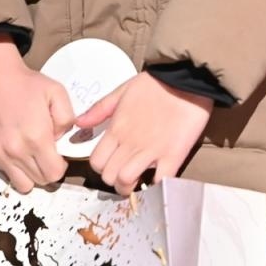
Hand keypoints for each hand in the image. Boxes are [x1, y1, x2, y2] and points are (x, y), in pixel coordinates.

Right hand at [0, 36, 74, 192]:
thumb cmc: (27, 84)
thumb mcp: (58, 93)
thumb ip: (67, 119)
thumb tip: (61, 140)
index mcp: (37, 137)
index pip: (54, 173)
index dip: (61, 166)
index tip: (59, 155)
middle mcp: (16, 151)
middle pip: (41, 181)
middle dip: (48, 170)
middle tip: (46, 153)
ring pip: (23, 184)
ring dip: (31, 174)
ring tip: (32, 156)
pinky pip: (6, 174)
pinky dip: (14, 168)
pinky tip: (16, 150)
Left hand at [78, 72, 212, 193]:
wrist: (186, 79)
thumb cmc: (155, 84)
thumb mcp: (122, 90)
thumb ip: (100, 109)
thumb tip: (79, 124)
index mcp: (117, 129)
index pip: (97, 162)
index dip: (102, 168)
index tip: (112, 164)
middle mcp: (130, 143)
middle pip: (109, 176)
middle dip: (114, 180)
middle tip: (125, 174)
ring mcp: (151, 151)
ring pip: (127, 181)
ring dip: (131, 186)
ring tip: (138, 180)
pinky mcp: (173, 155)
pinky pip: (159, 181)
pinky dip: (156, 186)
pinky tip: (157, 180)